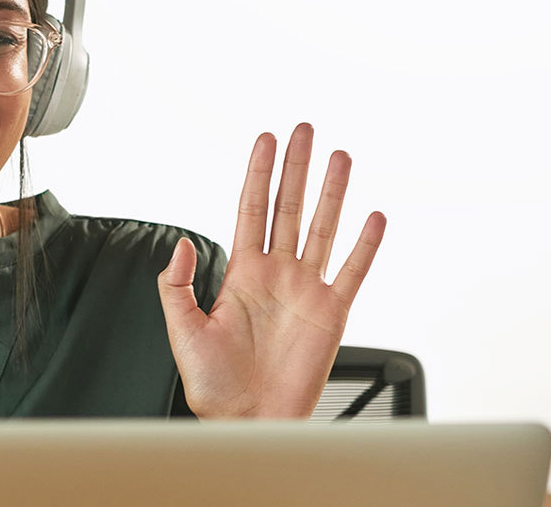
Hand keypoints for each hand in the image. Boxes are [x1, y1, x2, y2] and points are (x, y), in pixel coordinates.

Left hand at [157, 123, 386, 418]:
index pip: (251, 209)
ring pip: (321, 228)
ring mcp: (305, 290)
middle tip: (305, 130)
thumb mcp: (181, 329)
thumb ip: (176, 284)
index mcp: (241, 273)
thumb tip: (183, 243)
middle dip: (296, 168)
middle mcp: (276, 274)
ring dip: (332, 193)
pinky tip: (374, 217)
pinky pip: (352, 272)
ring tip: (340, 158)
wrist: (246, 420)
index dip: (259, 174)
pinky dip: (365, 245)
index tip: (266, 140)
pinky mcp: (331, 313)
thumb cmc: (213, 383)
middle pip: (288, 207)